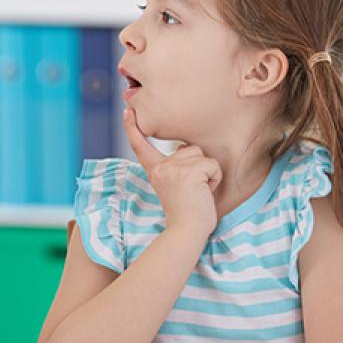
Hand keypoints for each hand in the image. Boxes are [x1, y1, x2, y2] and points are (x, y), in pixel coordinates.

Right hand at [123, 107, 219, 237]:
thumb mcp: (174, 185)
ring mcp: (174, 169)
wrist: (187, 231)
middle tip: (193, 190)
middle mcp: (161, 167)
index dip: (133, 128)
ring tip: (199, 191)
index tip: (127, 111)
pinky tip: (205, 192)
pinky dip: (215, 179)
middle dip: (199, 167)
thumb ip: (175, 167)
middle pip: (190, 149)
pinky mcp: (189, 172)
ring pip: (203, 156)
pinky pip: (212, 166)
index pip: (142, 146)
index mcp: (155, 170)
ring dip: (208, 173)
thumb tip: (184, 149)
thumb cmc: (186, 212)